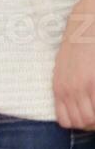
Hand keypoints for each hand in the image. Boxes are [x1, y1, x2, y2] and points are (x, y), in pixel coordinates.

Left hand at [55, 0, 94, 129]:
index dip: (79, 123)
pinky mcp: (93, 83)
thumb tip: (71, 105)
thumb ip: (66, 86)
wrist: (85, 24)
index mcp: (58, 87)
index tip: (89, 116)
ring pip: (90, 120)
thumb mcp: (64, 68)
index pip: (65, 121)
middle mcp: (67, 90)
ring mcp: (81, 87)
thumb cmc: (77, 46)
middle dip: (91, 123)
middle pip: (80, 124)